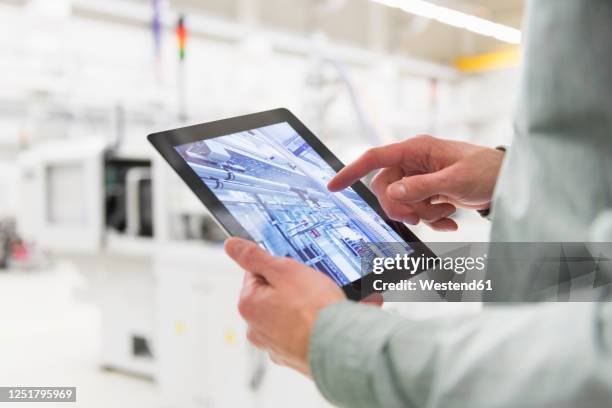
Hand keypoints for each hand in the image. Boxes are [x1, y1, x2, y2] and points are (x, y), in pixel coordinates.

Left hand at [224, 237, 345, 376]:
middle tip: (309, 286)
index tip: (294, 269)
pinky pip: (295, 332)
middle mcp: (254, 328)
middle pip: (269, 294)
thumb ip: (255, 257)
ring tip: (317, 305)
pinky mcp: (290, 355)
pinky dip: (305, 326)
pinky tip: (319, 322)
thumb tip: (232, 245)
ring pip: (282, 314)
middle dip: (288, 288)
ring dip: (297, 308)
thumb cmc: (314, 310)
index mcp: (248, 304)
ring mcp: (272, 345)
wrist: (339, 345)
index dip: (277, 267)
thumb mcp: (284, 271)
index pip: (255, 273)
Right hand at [328, 135, 503, 230]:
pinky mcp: (428, 191)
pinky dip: (431, 219)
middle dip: (401, 206)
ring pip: (400, 202)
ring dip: (420, 214)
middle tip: (418, 216)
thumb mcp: (454, 180)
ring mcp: (420, 178)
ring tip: (445, 211)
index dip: (351, 171)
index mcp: (416, 149)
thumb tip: (393, 193)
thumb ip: (421, 187)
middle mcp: (414, 162)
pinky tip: (449, 218)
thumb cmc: (486, 171)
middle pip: (386, 188)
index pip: (375, 158)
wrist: (507, 182)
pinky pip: (416, 209)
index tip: (334, 186)